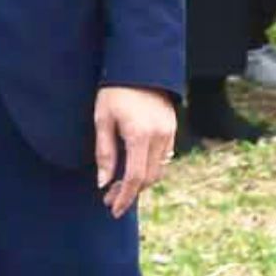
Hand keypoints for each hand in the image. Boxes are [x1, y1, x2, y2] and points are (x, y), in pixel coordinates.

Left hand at [93, 86, 177, 216]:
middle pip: (148, 178)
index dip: (124, 197)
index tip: (113, 209)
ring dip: (140, 182)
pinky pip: (164, 157)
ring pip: (158, 169)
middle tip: (110, 198)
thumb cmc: (115, 91)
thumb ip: (104, 153)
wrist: (140, 66)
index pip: (134, 178)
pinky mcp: (172, 128)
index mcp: (140, 135)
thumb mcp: (103, 120)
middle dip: (130, 192)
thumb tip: (103, 183)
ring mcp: (169, 132)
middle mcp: (159, 136)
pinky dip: (150, 167)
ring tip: (119, 185)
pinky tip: (134, 167)